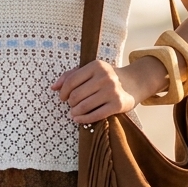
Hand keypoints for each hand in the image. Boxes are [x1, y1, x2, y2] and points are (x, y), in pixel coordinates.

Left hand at [50, 57, 167, 122]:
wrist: (133, 83)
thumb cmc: (107, 78)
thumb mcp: (91, 71)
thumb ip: (71, 76)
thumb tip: (53, 87)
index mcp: (96, 66)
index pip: (71, 81)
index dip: (63, 92)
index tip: (63, 98)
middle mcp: (104, 77)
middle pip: (76, 95)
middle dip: (71, 103)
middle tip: (72, 106)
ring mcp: (112, 91)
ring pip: (84, 106)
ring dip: (75, 113)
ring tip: (74, 113)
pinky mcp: (118, 104)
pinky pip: (95, 115)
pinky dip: (84, 120)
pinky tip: (79, 120)